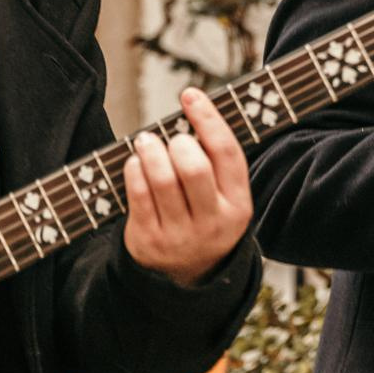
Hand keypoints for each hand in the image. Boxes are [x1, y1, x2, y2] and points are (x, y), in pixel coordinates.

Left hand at [123, 87, 254, 286]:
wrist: (186, 278)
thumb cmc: (205, 220)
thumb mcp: (226, 201)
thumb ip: (217, 165)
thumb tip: (194, 113)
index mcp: (238, 206)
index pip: (227, 154)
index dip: (209, 119)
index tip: (191, 95)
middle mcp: (213, 222)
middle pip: (195, 167)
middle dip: (179, 142)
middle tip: (172, 139)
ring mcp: (180, 234)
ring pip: (163, 179)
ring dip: (151, 151)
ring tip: (146, 142)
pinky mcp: (149, 239)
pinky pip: (139, 194)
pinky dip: (135, 170)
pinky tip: (136, 162)